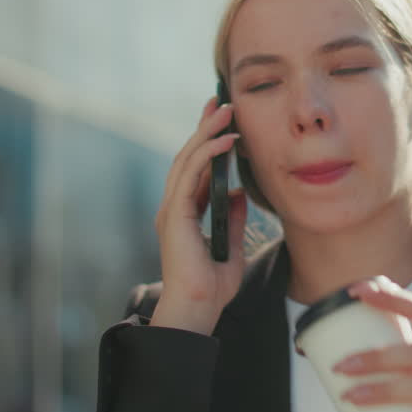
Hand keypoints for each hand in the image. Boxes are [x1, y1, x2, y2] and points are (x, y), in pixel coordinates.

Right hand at [151, 96, 249, 334]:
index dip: (206, 142)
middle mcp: (174, 207)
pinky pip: (190, 176)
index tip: (221, 120)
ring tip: (226, 110)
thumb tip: (239, 192)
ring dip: (207, 132)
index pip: (194, 168)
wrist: (198, 310)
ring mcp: (171, 210)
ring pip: (186, 159)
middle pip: (187, 156)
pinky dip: (208, 155)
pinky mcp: (175, 216)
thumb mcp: (231, 246)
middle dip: (204, 127)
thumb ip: (233, 218)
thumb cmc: (212, 287)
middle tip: (221, 101)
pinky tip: (226, 142)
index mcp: (184, 213)